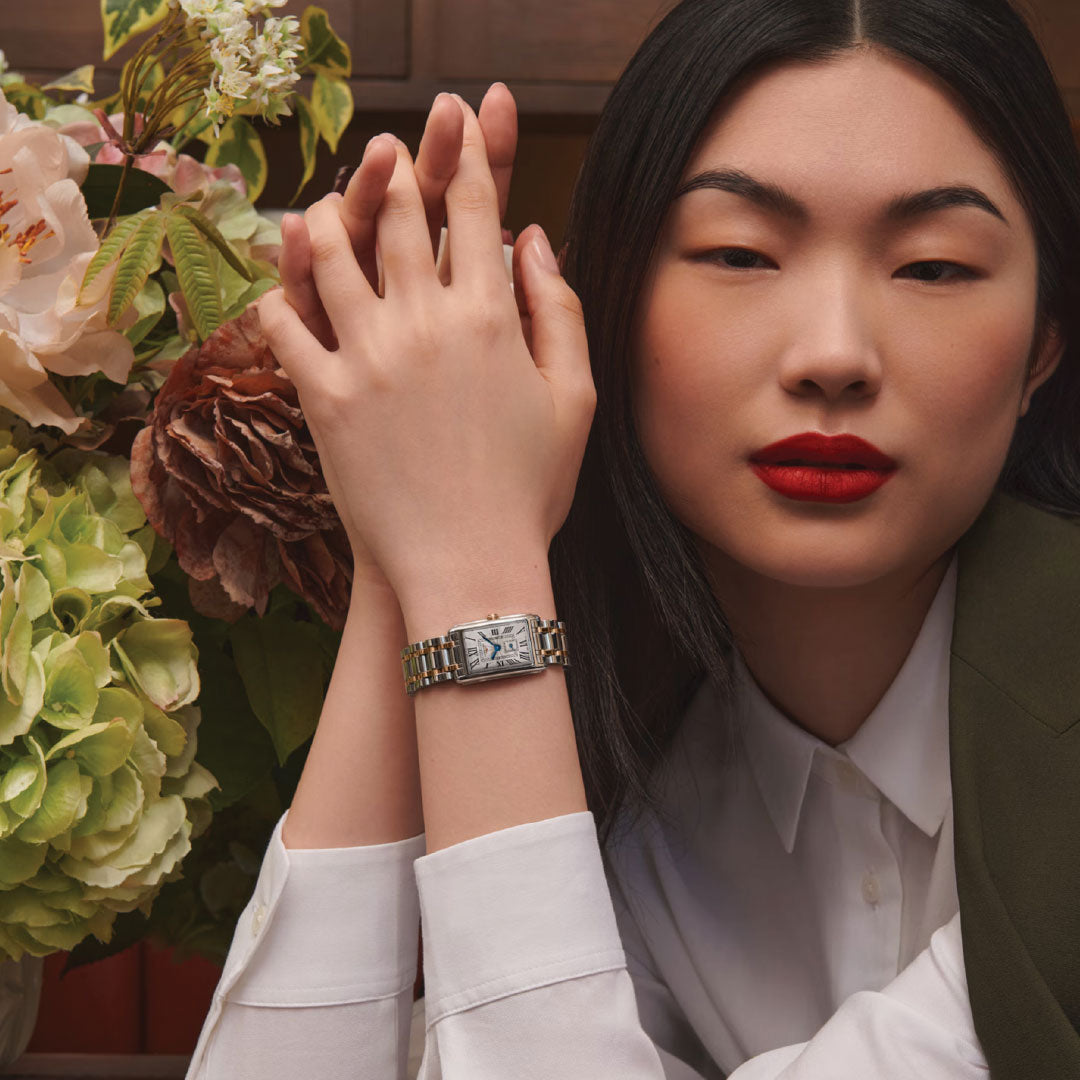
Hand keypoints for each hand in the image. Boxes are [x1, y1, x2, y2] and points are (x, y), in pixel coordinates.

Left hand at [255, 96, 595, 606]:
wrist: (470, 563)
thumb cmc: (530, 489)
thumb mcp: (573, 398)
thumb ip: (557, 308)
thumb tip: (534, 237)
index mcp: (491, 317)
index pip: (474, 212)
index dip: (466, 160)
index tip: (457, 128)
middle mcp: (425, 322)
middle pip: (399, 219)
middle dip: (394, 173)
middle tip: (386, 148)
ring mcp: (368, 358)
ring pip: (331, 257)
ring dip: (326, 219)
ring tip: (325, 204)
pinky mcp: (324, 399)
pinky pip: (287, 327)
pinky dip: (281, 297)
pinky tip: (283, 287)